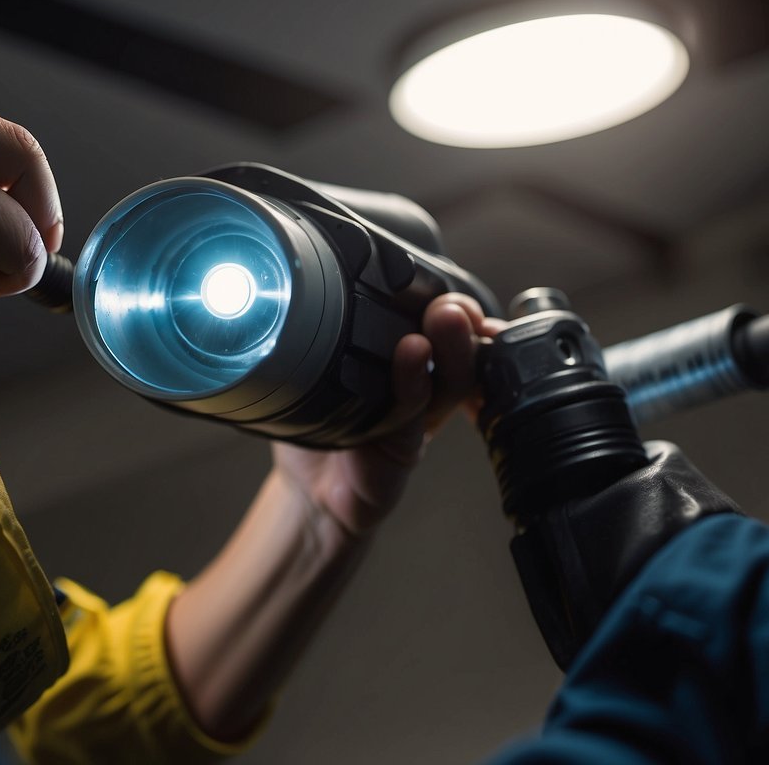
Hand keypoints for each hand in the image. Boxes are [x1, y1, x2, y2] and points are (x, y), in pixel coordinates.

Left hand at [271, 293, 501, 538]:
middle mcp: (421, 385)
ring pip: (450, 377)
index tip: (448, 286)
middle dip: (460, 316)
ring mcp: (418, 417)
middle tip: (451, 301)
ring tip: (444, 316)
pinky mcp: (404, 448)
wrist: (311, 492)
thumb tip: (307, 276)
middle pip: (457, 346)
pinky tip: (412, 354)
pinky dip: (414, 381)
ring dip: (450, 344)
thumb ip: (321, 332)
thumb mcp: (315, 370)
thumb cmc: (317, 428)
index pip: (439, 321)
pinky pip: (413, 412)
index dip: (453, 301)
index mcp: (406, 360)